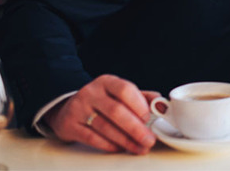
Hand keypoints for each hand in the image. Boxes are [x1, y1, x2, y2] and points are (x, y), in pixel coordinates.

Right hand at [44, 74, 159, 153]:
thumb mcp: (119, 94)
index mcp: (107, 82)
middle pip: (116, 111)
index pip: (125, 89)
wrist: (68, 109)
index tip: (150, 118)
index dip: (139, 104)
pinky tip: (120, 148)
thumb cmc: (101, 101)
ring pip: (105, 127)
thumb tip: (161, 104)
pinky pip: (92, 138)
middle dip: (135, 128)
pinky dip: (109, 145)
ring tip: (139, 147)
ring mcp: (78, 108)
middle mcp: (91, 93)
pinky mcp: (70, 125)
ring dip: (125, 140)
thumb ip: (141, 98)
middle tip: (149, 139)